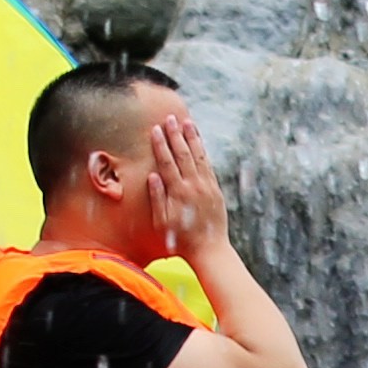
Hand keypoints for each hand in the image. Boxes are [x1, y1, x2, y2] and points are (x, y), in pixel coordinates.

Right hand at [141, 98, 229, 257]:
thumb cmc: (181, 239)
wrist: (209, 249)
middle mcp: (193, 186)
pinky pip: (208, 166)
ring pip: (198, 156)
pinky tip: (199, 141)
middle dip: (175, 135)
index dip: (161, 145)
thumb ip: (157, 198)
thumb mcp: (162, 222)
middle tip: (170, 118)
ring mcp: (206, 187)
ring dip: (192, 138)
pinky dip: (203, 151)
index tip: (155, 129)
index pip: (167, 163)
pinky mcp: (215, 190)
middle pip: (183, 155)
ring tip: (186, 122)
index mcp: (178, 193)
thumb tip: (152, 175)